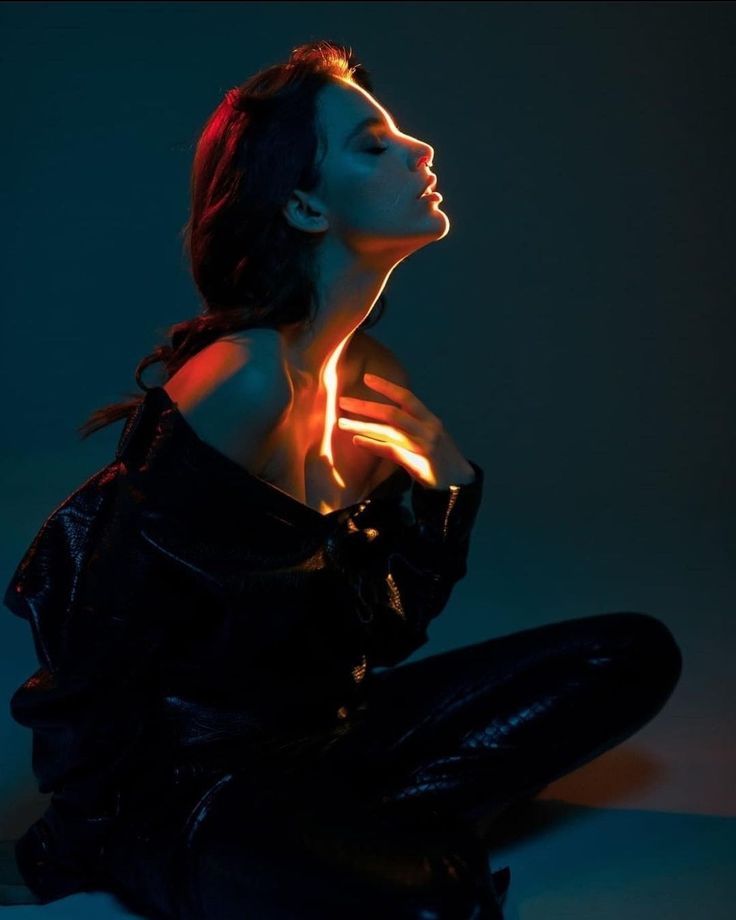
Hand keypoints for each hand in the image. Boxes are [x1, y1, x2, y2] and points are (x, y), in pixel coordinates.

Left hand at [337, 372, 475, 489]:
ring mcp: (423, 446)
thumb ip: (412, 423)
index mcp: (430, 419)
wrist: (460, 481)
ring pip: (389, 431)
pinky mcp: (419, 464)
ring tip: (341, 423)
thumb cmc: (440, 457)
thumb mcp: (430, 434)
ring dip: (362, 426)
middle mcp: (427, 429)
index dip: (387, 386)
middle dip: (366, 406)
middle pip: (392, 413)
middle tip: (343, 402)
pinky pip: (392, 451)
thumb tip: (386, 415)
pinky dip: (373, 445)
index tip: (367, 378)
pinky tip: (357, 440)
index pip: (406, 397)